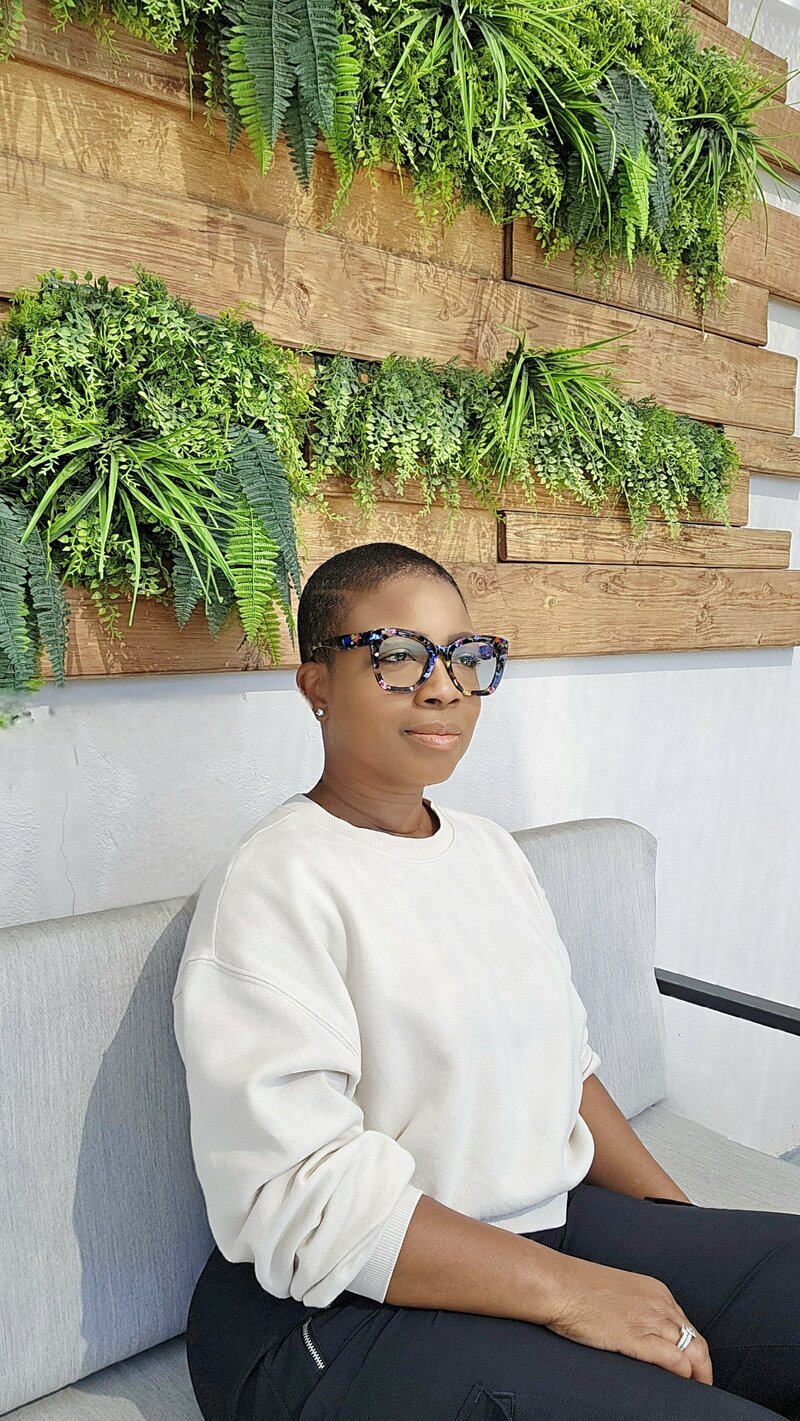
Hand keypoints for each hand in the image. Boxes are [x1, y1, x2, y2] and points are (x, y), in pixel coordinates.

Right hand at [544, 1254, 712, 1384]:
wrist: (560, 1285)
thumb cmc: (578, 1289)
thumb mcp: (617, 1293)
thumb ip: (635, 1309)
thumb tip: (638, 1330)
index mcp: (656, 1291)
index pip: (687, 1325)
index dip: (692, 1349)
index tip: (691, 1365)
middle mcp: (659, 1304)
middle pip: (696, 1340)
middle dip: (703, 1367)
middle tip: (701, 1385)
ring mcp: (650, 1320)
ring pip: (692, 1352)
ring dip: (698, 1376)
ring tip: (695, 1391)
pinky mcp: (638, 1338)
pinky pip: (675, 1360)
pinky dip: (683, 1375)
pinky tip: (680, 1385)